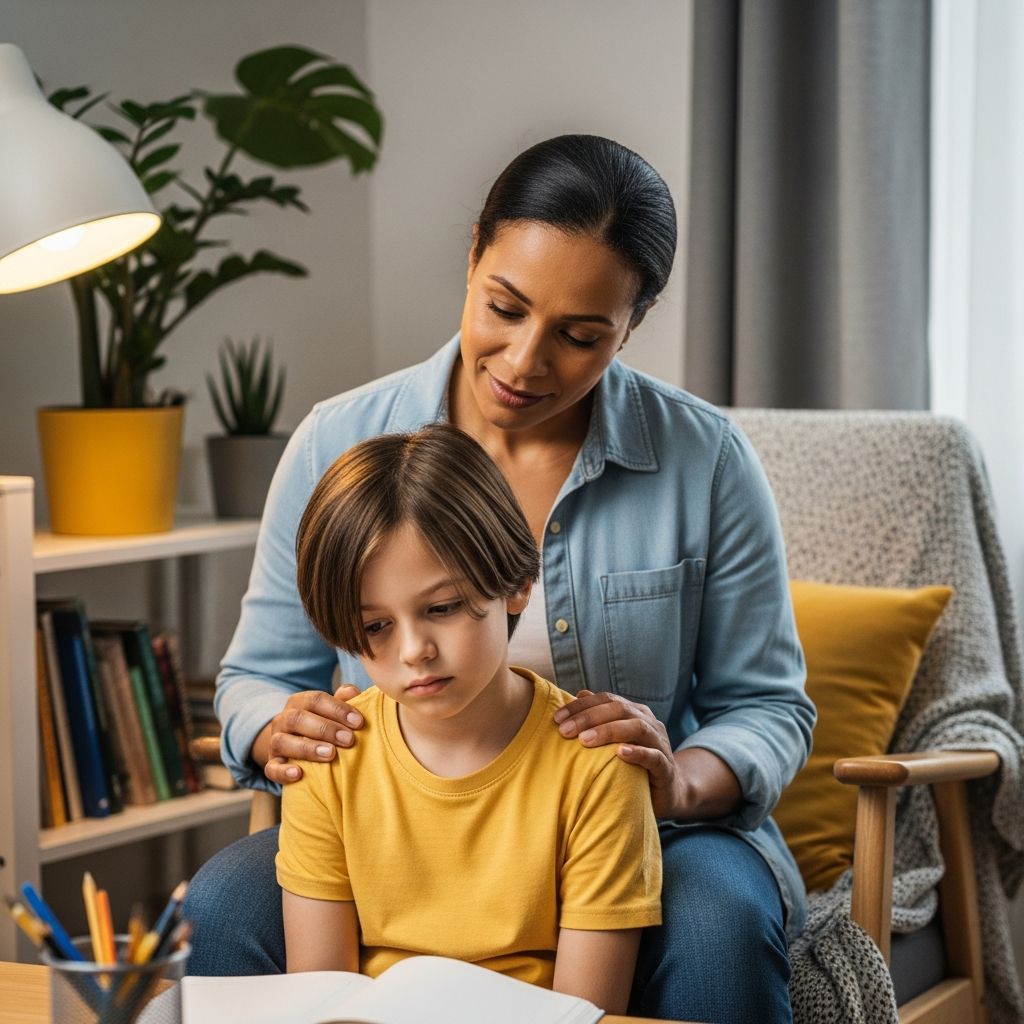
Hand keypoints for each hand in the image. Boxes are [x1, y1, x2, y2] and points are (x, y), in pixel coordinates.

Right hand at [258, 684, 363, 785]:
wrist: (295, 748)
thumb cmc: (322, 725)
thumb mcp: (331, 711)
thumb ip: (342, 700)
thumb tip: (354, 692)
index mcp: (299, 702)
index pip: (316, 700)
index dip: (338, 709)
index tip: (358, 722)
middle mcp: (283, 720)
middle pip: (298, 718)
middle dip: (325, 729)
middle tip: (348, 740)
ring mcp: (275, 742)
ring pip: (282, 741)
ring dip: (307, 748)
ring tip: (330, 754)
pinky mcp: (272, 765)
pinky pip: (271, 768)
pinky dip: (283, 772)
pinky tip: (298, 774)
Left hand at [553, 690, 682, 817]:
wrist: (667, 793)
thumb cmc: (633, 764)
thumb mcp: (615, 739)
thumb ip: (599, 717)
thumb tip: (579, 694)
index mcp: (634, 712)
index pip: (606, 700)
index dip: (581, 706)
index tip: (556, 718)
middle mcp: (648, 722)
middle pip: (619, 709)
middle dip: (589, 717)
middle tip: (564, 730)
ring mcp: (659, 743)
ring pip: (637, 727)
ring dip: (609, 731)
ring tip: (584, 740)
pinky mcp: (666, 767)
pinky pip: (654, 756)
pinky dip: (637, 752)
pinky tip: (619, 753)